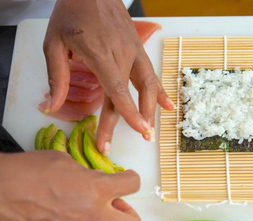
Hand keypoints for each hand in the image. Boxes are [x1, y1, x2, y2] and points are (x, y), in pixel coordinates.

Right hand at [0, 151, 142, 220]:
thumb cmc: (27, 172)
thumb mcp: (65, 162)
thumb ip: (89, 175)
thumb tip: (98, 182)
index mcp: (97, 189)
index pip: (134, 184)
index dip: (130, 180)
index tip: (124, 182)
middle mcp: (95, 217)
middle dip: (129, 218)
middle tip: (114, 212)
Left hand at [43, 0, 173, 152]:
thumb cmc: (71, 14)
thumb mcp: (54, 43)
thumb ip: (56, 77)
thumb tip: (52, 107)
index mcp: (100, 55)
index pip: (118, 91)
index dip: (129, 114)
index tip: (138, 131)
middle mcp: (122, 55)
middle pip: (131, 94)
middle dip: (134, 121)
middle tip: (138, 141)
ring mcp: (134, 51)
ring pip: (147, 85)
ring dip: (151, 110)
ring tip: (151, 130)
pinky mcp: (139, 49)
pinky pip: (152, 73)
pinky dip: (160, 92)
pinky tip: (167, 106)